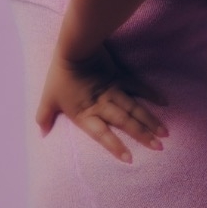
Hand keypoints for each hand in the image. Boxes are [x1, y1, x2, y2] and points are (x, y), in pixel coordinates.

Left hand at [35, 42, 169, 162]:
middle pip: (125, 123)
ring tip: (165, 133)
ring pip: (135, 109)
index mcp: (86, 113)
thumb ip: (44, 117)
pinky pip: (139, 87)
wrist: (74, 48)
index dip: (115, 147)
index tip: (130, 159)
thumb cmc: (59, 75)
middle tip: (159, 148)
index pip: (102, 135)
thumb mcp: (48, 98)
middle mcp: (103, 105)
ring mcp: (114, 91)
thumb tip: (41, 133)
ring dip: (150, 121)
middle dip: (143, 136)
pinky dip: (151, 95)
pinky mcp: (120, 77)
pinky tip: (164, 103)